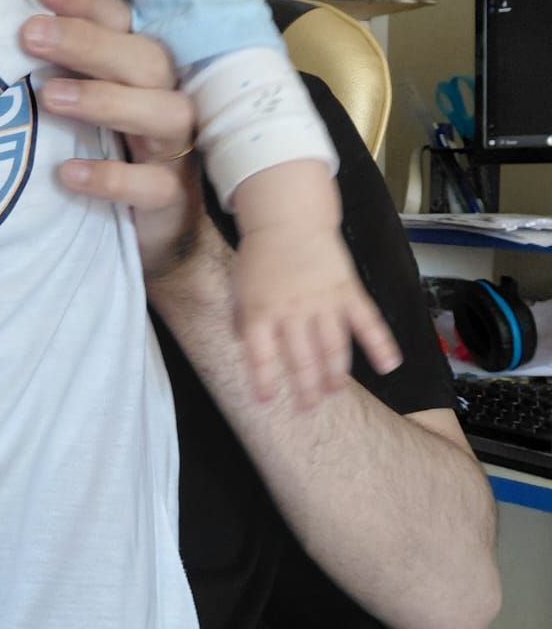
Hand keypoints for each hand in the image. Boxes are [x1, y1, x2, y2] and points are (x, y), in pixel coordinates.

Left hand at [20, 0, 199, 278]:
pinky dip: (112, 178)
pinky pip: (153, 186)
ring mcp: (174, 148)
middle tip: (30, 33)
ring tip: (49, 97)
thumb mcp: (82, 101)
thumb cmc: (108, 150)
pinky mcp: (173, 197)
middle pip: (144, 58)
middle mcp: (165, 96)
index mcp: (140, 66)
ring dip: (104, 100)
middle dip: (88, 42)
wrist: (147, 230)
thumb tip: (6, 22)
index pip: (121, 20)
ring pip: (162, 112)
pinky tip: (67, 174)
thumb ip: (58, 66)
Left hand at [235, 225, 401, 409]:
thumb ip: (241, 318)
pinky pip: (367, 322)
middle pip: (302, 360)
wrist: (288, 219)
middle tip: (309, 408)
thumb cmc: (260, 255)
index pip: (261, 356)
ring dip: (335, 375)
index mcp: (261, 311)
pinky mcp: (348, 292)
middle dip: (306, 389)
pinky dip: (381, 344)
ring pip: (333, 348)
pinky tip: (389, 365)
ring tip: (334, 393)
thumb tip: (242, 345)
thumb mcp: (239, 287)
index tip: (267, 402)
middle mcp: (292, 311)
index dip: (264, 381)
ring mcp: (323, 302)